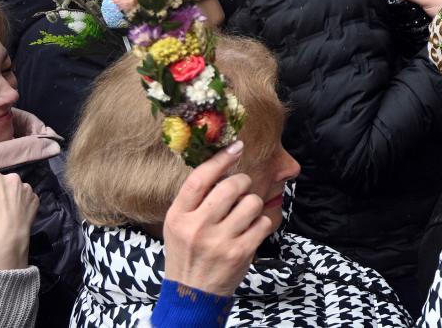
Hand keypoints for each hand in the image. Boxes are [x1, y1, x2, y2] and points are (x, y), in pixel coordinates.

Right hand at [161, 142, 270, 297]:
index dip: (221, 159)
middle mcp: (197, 227)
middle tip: (241, 189)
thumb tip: (222, 163)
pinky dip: (262, 223)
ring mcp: (220, 241)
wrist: (192, 293)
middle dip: (243, 182)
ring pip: (252, 202)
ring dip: (253, 204)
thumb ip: (194, 199)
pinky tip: (252, 230)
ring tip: (245, 214)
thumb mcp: (177, 225)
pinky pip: (264, 222)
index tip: (236, 147)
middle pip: (231, 186)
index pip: (200, 179)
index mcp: (178, 216)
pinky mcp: (241, 252)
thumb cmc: (187, 253)